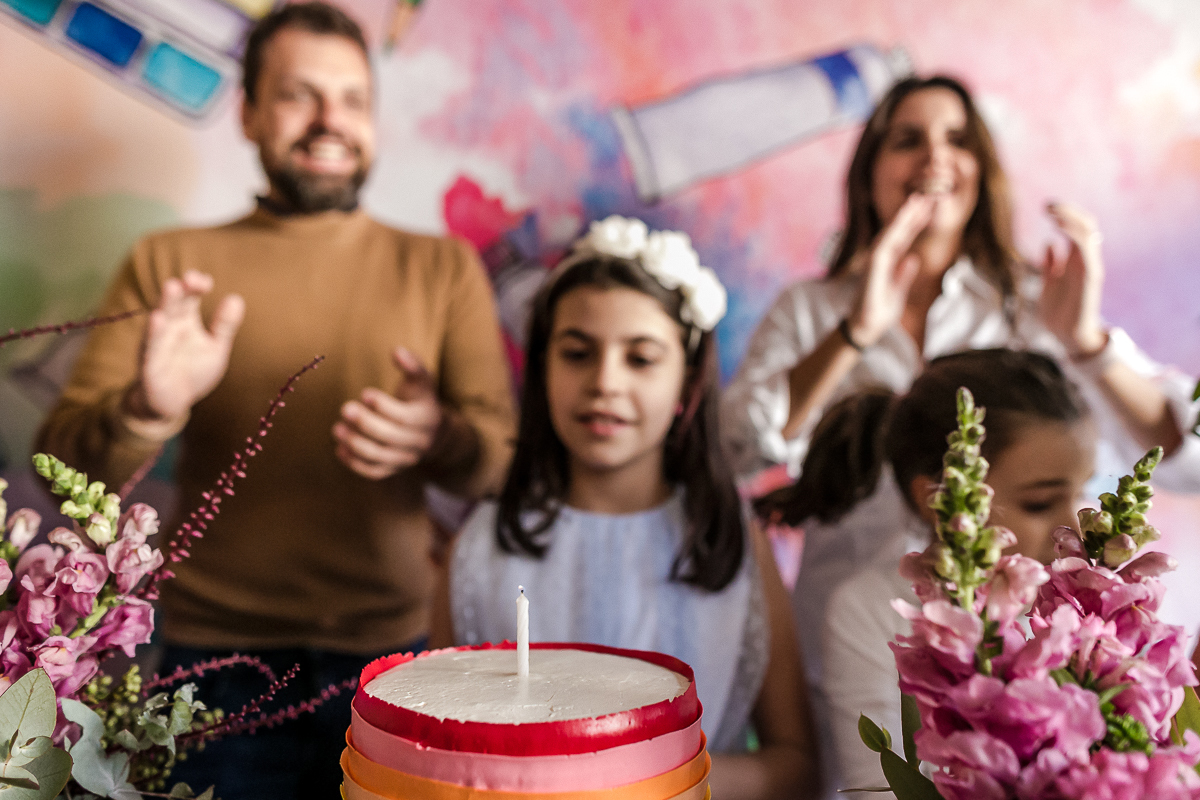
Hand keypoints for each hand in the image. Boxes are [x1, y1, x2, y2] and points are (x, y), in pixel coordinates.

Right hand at [123, 270, 244, 422]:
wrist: (171, 404)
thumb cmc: (193, 371)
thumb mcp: (215, 348)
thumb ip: (224, 326)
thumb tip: (236, 298)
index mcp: (185, 321)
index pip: (190, 297)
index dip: (196, 286)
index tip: (205, 281)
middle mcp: (168, 329)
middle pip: (174, 304)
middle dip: (181, 290)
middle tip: (191, 277)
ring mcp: (156, 346)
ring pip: (160, 321)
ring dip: (165, 304)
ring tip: (172, 286)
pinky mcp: (149, 366)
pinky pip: (150, 348)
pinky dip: (153, 334)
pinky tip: (157, 319)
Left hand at [332, 347, 444, 479]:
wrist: (433, 433)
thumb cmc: (420, 399)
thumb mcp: (423, 381)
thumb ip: (412, 365)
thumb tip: (396, 351)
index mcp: (427, 418)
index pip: (404, 416)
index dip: (383, 406)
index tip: (364, 393)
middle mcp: (418, 442)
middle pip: (390, 437)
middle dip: (365, 423)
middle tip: (345, 409)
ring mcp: (405, 458)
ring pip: (379, 456)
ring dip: (355, 443)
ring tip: (337, 429)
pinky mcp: (393, 469)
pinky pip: (373, 471)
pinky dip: (355, 463)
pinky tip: (339, 449)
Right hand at [845, 194, 934, 346]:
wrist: (864, 329)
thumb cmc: (878, 313)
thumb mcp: (897, 293)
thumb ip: (903, 275)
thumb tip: (913, 259)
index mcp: (887, 264)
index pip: (902, 238)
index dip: (914, 222)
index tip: (927, 206)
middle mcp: (879, 260)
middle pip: (896, 231)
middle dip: (911, 213)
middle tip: (926, 194)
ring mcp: (874, 264)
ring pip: (890, 235)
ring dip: (902, 218)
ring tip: (917, 200)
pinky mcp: (871, 272)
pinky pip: (883, 250)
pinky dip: (891, 235)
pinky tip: (901, 222)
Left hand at [1038, 201, 1106, 354]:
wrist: (1066, 335)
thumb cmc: (1058, 312)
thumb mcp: (1049, 283)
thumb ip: (1050, 264)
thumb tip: (1049, 244)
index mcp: (1076, 259)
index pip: (1077, 228)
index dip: (1065, 214)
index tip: (1046, 207)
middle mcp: (1085, 260)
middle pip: (1086, 225)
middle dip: (1069, 211)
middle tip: (1048, 205)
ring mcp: (1089, 267)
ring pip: (1088, 232)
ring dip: (1070, 218)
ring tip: (1051, 212)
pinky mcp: (1090, 276)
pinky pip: (1086, 250)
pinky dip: (1074, 234)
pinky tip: (1058, 227)